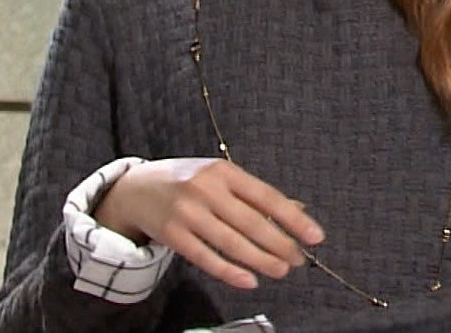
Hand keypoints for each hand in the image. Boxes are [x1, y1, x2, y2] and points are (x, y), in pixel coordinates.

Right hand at [93, 157, 324, 290]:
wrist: (136, 188)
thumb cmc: (186, 182)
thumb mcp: (220, 178)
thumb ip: (256, 194)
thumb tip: (298, 210)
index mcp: (223, 171)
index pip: (266, 196)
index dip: (293, 218)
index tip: (314, 236)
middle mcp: (206, 189)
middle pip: (252, 222)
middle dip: (280, 244)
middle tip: (298, 260)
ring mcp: (188, 212)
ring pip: (231, 242)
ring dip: (261, 260)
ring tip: (281, 270)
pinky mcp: (173, 235)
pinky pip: (206, 257)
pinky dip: (230, 271)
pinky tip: (248, 279)